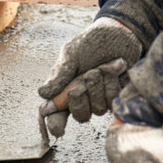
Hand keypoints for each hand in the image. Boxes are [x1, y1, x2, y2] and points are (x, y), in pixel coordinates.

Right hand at [38, 17, 141, 136]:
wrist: (119, 32)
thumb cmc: (91, 42)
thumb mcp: (72, 54)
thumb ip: (60, 74)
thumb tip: (42, 94)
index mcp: (63, 91)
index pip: (56, 115)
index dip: (56, 125)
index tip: (58, 130)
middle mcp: (81, 99)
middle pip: (80, 115)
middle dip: (81, 95)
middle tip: (85, 75)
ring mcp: (99, 99)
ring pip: (97, 108)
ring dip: (98, 84)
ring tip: (101, 67)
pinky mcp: (116, 96)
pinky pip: (113, 100)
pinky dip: (112, 82)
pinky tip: (115, 68)